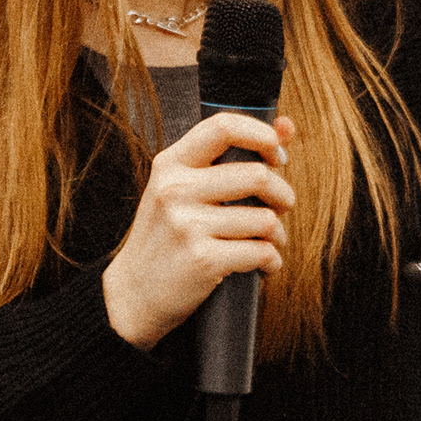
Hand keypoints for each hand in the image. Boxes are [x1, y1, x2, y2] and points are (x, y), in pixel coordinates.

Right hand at [103, 110, 292, 347]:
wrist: (132, 294)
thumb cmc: (166, 238)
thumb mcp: (183, 190)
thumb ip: (231, 157)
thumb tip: (287, 126)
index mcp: (171, 165)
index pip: (224, 126)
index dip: (262, 136)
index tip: (275, 155)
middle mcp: (176, 190)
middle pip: (258, 176)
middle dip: (282, 195)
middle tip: (279, 208)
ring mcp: (187, 225)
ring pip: (265, 219)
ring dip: (277, 235)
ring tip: (266, 243)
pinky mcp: (203, 259)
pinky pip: (261, 252)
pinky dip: (271, 262)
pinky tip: (262, 266)